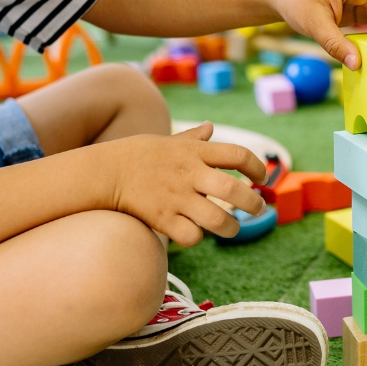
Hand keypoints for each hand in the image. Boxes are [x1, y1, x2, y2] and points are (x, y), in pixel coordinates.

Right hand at [109, 122, 266, 246]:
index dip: (258, 167)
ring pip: (218, 220)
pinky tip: (195, 233)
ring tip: (231, 228)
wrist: (105, 172)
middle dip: (254, 204)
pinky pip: (191, 236)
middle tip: (258, 209)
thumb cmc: (139, 156)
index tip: (261, 177)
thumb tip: (210, 127)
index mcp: (195, 152)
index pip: (239, 154)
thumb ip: (193, 138)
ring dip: (231, 228)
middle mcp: (189, 174)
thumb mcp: (168, 140)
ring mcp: (176, 198)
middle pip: (234, 191)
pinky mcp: (162, 219)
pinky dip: (197, 238)